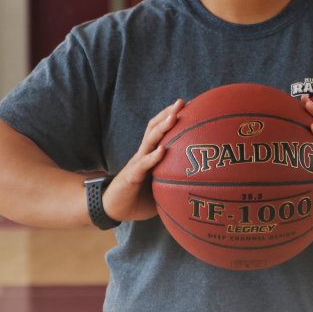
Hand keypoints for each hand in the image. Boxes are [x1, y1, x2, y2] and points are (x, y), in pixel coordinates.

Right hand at [103, 98, 183, 221]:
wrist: (112, 208)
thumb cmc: (138, 198)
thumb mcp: (160, 189)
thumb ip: (175, 183)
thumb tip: (200, 185)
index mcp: (150, 154)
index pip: (160, 130)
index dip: (171, 117)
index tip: (188, 105)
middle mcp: (143, 154)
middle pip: (154, 128)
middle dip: (167, 113)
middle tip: (181, 102)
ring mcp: (136, 163)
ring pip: (149, 140)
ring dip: (162, 128)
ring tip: (173, 117)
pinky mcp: (131, 176)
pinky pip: (143, 164)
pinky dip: (153, 157)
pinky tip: (162, 150)